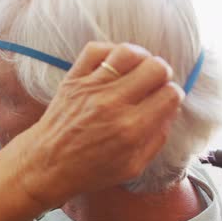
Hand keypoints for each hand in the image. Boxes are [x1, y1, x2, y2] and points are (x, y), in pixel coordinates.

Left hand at [16, 42, 183, 206]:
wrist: (47, 164)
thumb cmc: (89, 170)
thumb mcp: (133, 167)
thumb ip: (157, 139)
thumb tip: (170, 110)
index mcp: (132, 128)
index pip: (170, 94)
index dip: (174, 95)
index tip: (167, 99)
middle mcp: (113, 103)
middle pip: (155, 67)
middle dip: (163, 73)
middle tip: (156, 83)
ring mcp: (92, 88)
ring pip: (128, 52)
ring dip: (140, 57)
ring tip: (138, 69)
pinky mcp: (73, 79)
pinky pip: (96, 50)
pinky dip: (110, 51)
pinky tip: (114, 64)